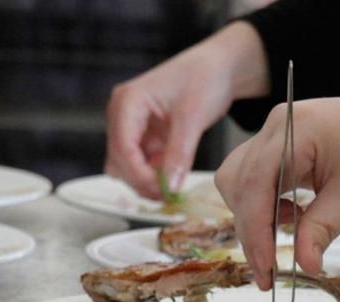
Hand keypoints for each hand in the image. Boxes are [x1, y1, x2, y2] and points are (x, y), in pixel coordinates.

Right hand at [105, 22, 268, 198]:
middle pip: (120, 160)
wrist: (219, 67)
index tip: (162, 192)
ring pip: (128, 165)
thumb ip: (179, 154)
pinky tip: (173, 176)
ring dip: (147, 179)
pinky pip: (142, 162)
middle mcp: (122, 113)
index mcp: (128, 102)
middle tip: (171, 195)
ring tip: (174, 187)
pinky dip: (155, 173)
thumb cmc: (205, 78)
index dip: (139, 175)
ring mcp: (131, 124)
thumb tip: (170, 187)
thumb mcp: (193, 117)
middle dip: (142, 180)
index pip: (123, 147)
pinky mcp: (144, 134)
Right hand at [215, 95, 339, 288]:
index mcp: (293, 129)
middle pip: (238, 183)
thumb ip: (322, 229)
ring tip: (285, 238)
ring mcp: (277, 133)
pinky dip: (265, 204)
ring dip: (254, 216)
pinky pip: (257, 177)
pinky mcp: (282, 145)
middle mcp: (275, 126)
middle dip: (250, 229)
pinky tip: (292, 217)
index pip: (255, 184)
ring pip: (240, 181)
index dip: (254, 231)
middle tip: (269, 271)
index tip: (265, 269)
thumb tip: (304, 266)